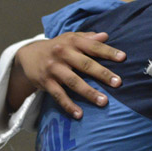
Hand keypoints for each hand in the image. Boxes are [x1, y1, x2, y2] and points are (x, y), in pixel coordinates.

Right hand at [7, 32, 125, 118]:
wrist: (28, 55)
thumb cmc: (57, 47)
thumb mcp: (70, 38)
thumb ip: (88, 38)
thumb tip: (106, 35)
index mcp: (72, 41)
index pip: (93, 46)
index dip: (108, 51)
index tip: (123, 58)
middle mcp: (62, 54)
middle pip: (85, 64)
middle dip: (102, 74)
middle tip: (118, 83)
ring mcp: (54, 69)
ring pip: (74, 82)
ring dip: (89, 92)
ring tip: (103, 102)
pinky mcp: (46, 82)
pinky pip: (59, 95)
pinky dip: (68, 106)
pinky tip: (79, 114)